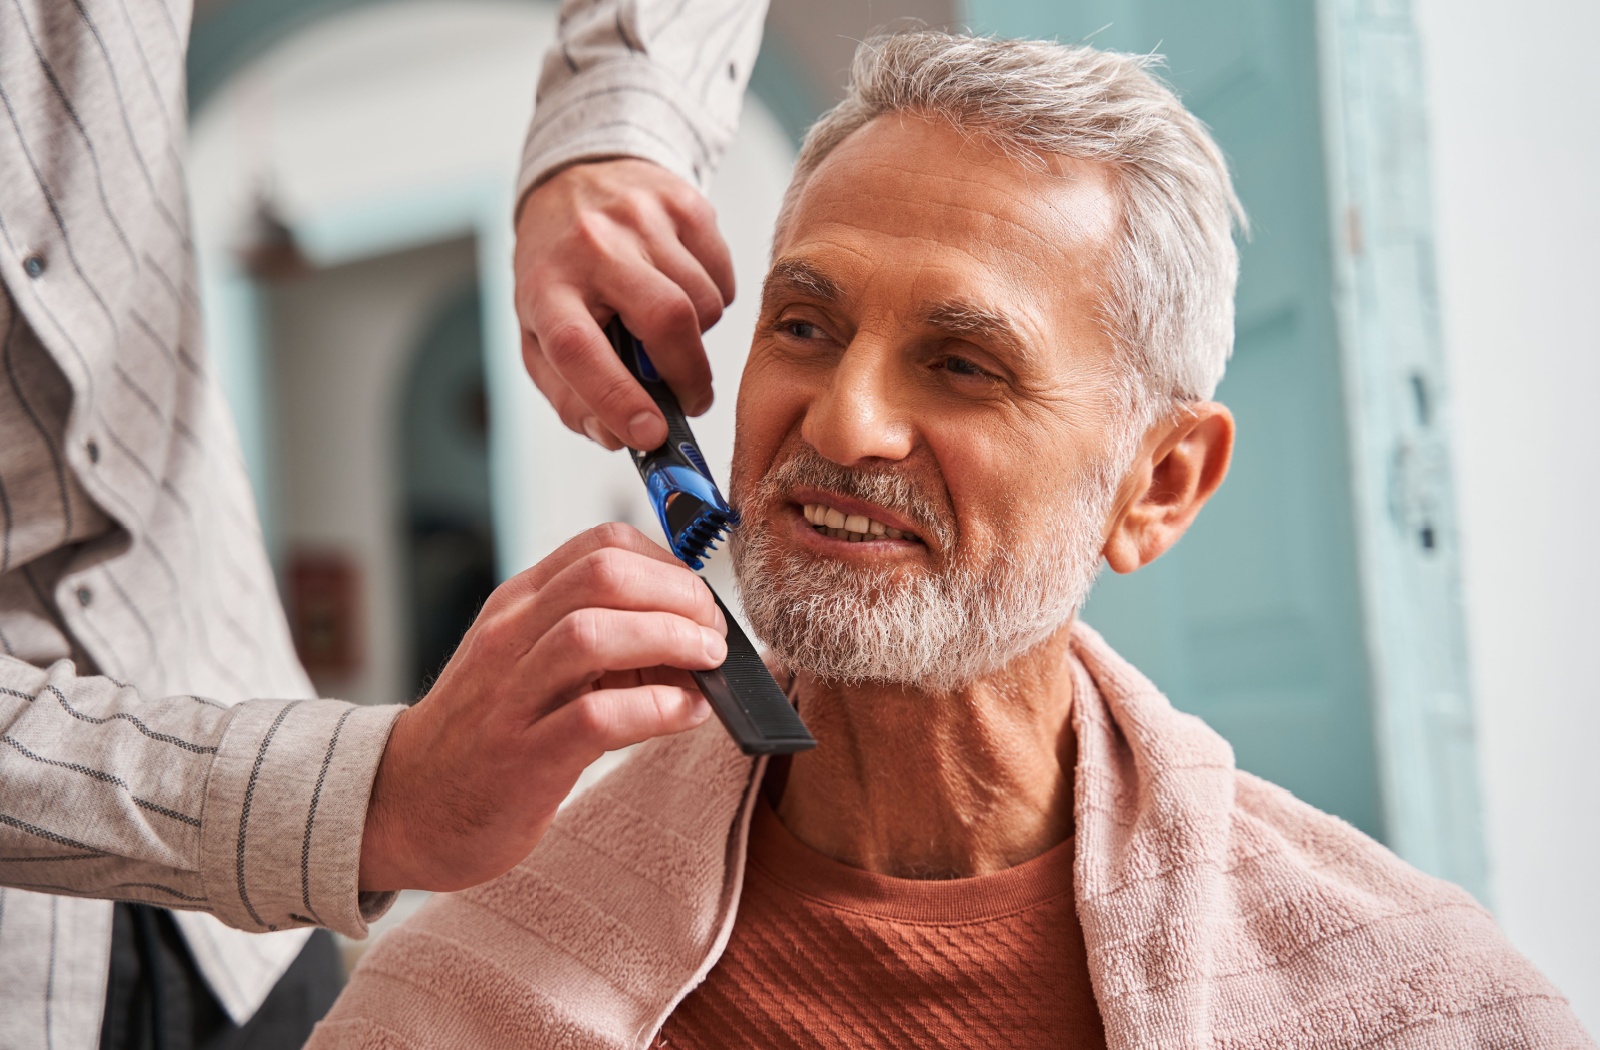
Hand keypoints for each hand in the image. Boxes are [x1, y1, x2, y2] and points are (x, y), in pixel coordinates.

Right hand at [358, 524, 724, 891]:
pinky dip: (657, 709)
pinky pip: (596, 716)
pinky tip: (685, 714)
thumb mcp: (531, 663)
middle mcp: (509, 637)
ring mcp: (511, 696)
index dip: (667, 566)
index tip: (697, 602)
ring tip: (708, 664)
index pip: (601, 545)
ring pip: (594, 634)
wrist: (408, 805)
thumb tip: (693, 637)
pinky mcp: (522, 758)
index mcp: (518, 604)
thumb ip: (600, 640)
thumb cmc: (487, 731)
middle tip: (712, 633)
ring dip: (670, 641)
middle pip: (603, 576)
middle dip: (678, 596)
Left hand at [514, 158, 735, 450]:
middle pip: (666, 319)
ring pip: (704, 303)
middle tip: (689, 400)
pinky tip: (682, 291)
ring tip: (670, 331)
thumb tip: (617, 438)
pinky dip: (713, 300)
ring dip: (698, 338)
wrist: (575, 181)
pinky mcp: (684, 204)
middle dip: (688, 376)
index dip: (618, 399)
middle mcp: (592, 245)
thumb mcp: (540, 335)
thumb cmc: (560, 273)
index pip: (580, 350)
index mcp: (545, 287)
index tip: (651, 434)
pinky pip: (723, 276)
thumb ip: (570, 396)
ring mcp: (642, 218)